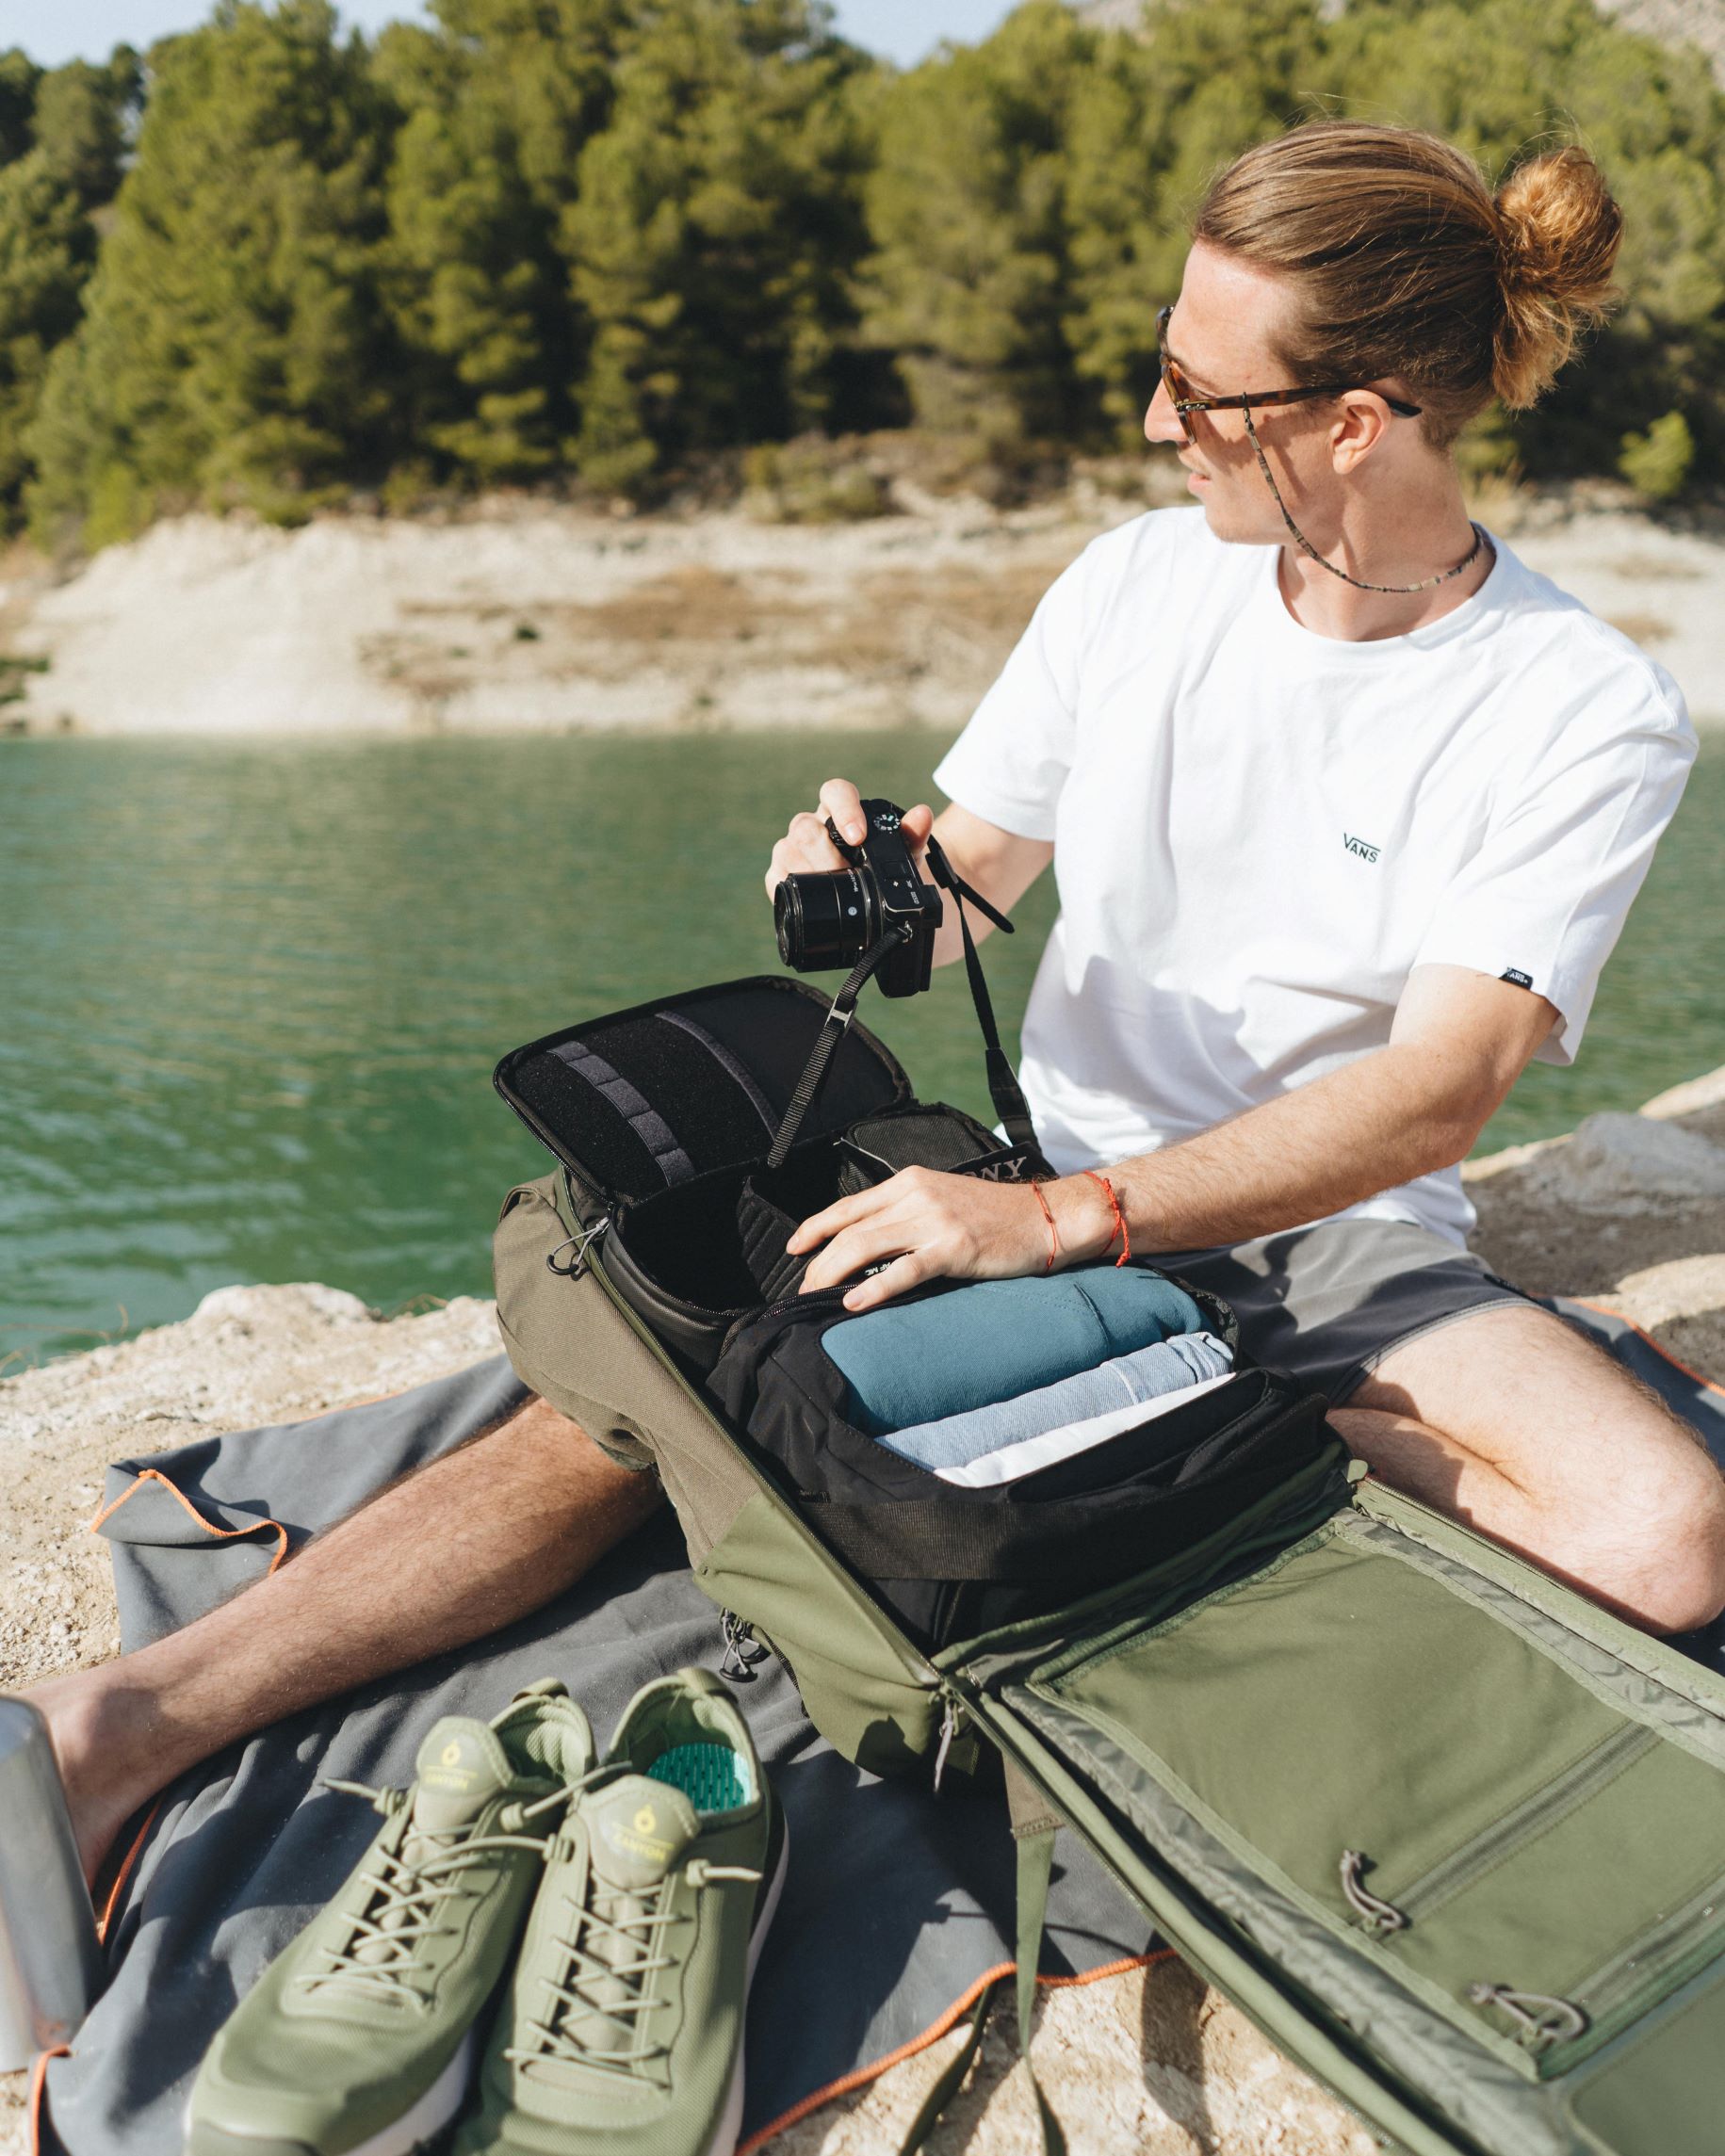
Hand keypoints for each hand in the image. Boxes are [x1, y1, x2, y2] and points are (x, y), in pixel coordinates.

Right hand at [765, 778, 933, 901]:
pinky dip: (794, 890)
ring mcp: (792, 850)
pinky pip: (776, 879)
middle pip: (805, 827)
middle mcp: (813, 826)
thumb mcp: (903, 858)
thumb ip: (912, 836)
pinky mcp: (779, 876)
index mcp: (840, 812)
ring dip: (813, 874)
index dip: (844, 810)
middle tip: (848, 876)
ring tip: (835, 892)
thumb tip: (922, 814)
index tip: (858, 837)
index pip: (835, 792)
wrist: (872, 904)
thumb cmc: (884, 872)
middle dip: (828, 856)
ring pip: (787, 850)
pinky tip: (813, 901)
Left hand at [787, 1166, 1111, 1312]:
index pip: (849, 1205)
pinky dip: (874, 1287)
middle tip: (802, 1289)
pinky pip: (904, 1269)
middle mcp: (916, 1194)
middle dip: (818, 1261)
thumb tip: (872, 1242)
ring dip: (833, 1274)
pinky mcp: (954, 1248)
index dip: (815, 1227)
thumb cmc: (999, 1215)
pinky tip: (854, 1303)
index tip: (794, 1248)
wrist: (1048, 1216)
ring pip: (866, 1245)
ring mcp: (935, 1220)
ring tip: (814, 1298)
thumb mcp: (945, 1199)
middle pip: (850, 1228)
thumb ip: (909, 1212)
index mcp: (910, 1181)